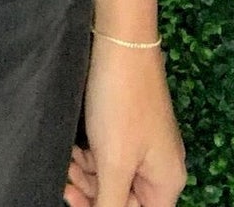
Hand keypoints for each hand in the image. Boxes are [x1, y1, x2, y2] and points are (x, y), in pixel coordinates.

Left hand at [62, 37, 187, 206]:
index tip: (77, 201)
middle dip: (93, 193)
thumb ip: (110, 203)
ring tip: (67, 162)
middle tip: (66, 183)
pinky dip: (90, 156)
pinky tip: (74, 148)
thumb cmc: (121, 103)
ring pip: (113, 177)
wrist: (120, 42)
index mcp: (167, 182)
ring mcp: (144, 146)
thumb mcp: (114, 162)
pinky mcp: (129, 127)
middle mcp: (160, 167)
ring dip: (87, 175)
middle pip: (125, 200)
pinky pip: (109, 155)